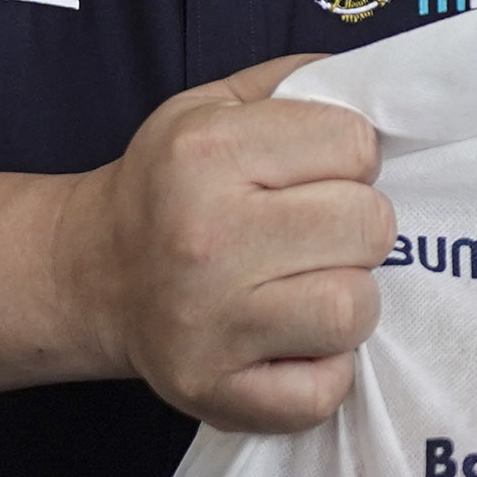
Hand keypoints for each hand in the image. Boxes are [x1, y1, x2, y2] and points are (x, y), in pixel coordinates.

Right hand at [53, 58, 392, 432]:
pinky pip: (324, 391)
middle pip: (369, 226)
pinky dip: (323, 372)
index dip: (351, 158)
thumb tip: (388, 87)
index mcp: (206, 153)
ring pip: (355, 309)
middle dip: (356, 228)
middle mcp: (204, 237)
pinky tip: (292, 343)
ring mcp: (208, 323)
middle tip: (316, 235)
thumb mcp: (212, 106)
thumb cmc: (171, 187)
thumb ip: (298, 85)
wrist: (89, 275)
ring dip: (348, 300)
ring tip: (308, 287)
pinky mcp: (213, 392)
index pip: (356, 144)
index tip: (316, 175)